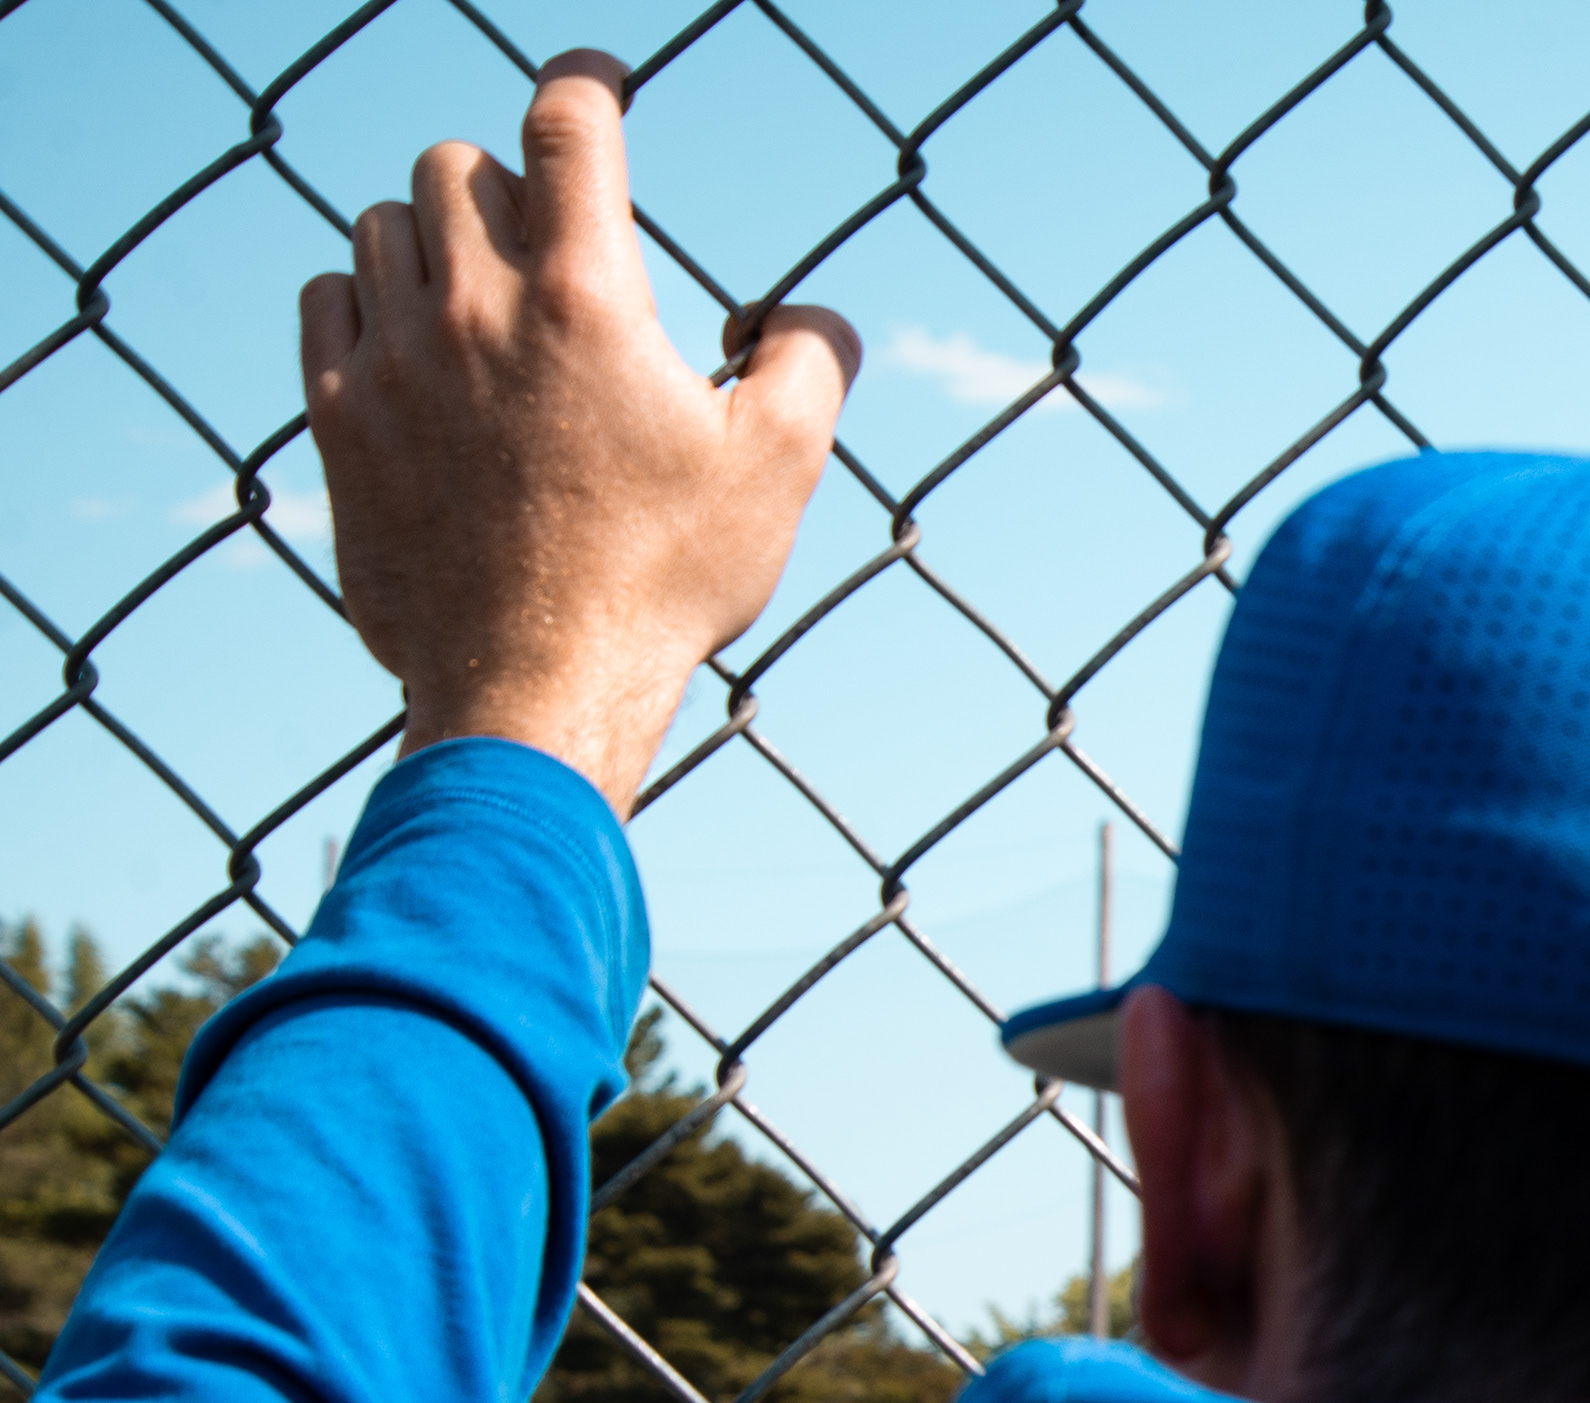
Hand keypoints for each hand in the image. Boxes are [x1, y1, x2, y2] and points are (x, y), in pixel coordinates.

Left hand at [299, 52, 857, 811]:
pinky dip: (367, 300)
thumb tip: (812, 319)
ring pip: (384, 224)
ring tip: (484, 298)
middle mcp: (475, 306)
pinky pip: (327, 301)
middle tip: (551, 239)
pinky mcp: (339, 416)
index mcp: (586, 300)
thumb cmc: (665, 582)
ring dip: (436, 239)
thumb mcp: (776, 474)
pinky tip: (414, 347)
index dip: (586, 79)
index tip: (599, 79)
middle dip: (510, 182)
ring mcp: (394, 357)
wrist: (536, 686)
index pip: (568, 124)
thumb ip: (810, 367)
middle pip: (459, 162)